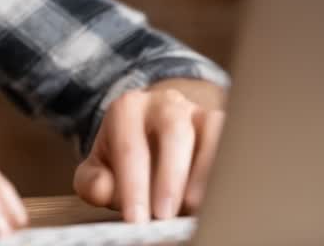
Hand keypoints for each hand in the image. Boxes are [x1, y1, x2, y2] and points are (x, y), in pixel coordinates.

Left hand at [72, 85, 225, 221]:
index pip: (130, 148)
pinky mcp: (220, 123)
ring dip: (205, 171)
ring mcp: (196, 110)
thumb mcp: (100, 167)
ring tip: (194, 208)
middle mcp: (164, 103)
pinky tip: (220, 194)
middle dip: (169, 177)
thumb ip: (92, 181)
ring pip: (210, 131)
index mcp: (127, 109)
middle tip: (164, 216)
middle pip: (173, 133)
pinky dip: (228, 165)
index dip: (133, 186)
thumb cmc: (125, 156)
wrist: (152, 132)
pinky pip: (231, 138)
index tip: (136, 219)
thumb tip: (102, 190)